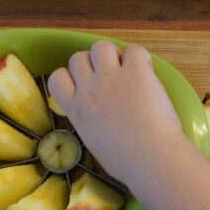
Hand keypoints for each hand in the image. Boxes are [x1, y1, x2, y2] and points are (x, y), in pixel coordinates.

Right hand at [48, 40, 190, 185]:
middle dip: (93, 63)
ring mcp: (111, 77)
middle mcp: (89, 89)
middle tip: (111, 78)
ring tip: (128, 71)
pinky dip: (140, 58)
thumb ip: (92, 125)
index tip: (85, 83)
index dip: (71, 76)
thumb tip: (100, 123)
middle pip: (78, 58)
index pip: (57, 78)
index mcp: (76, 110)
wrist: (152, 159)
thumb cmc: (127, 163)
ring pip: (101, 46)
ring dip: (113, 55)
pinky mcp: (136, 71)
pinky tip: (147, 72)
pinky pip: (133, 50)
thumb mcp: (95, 145)